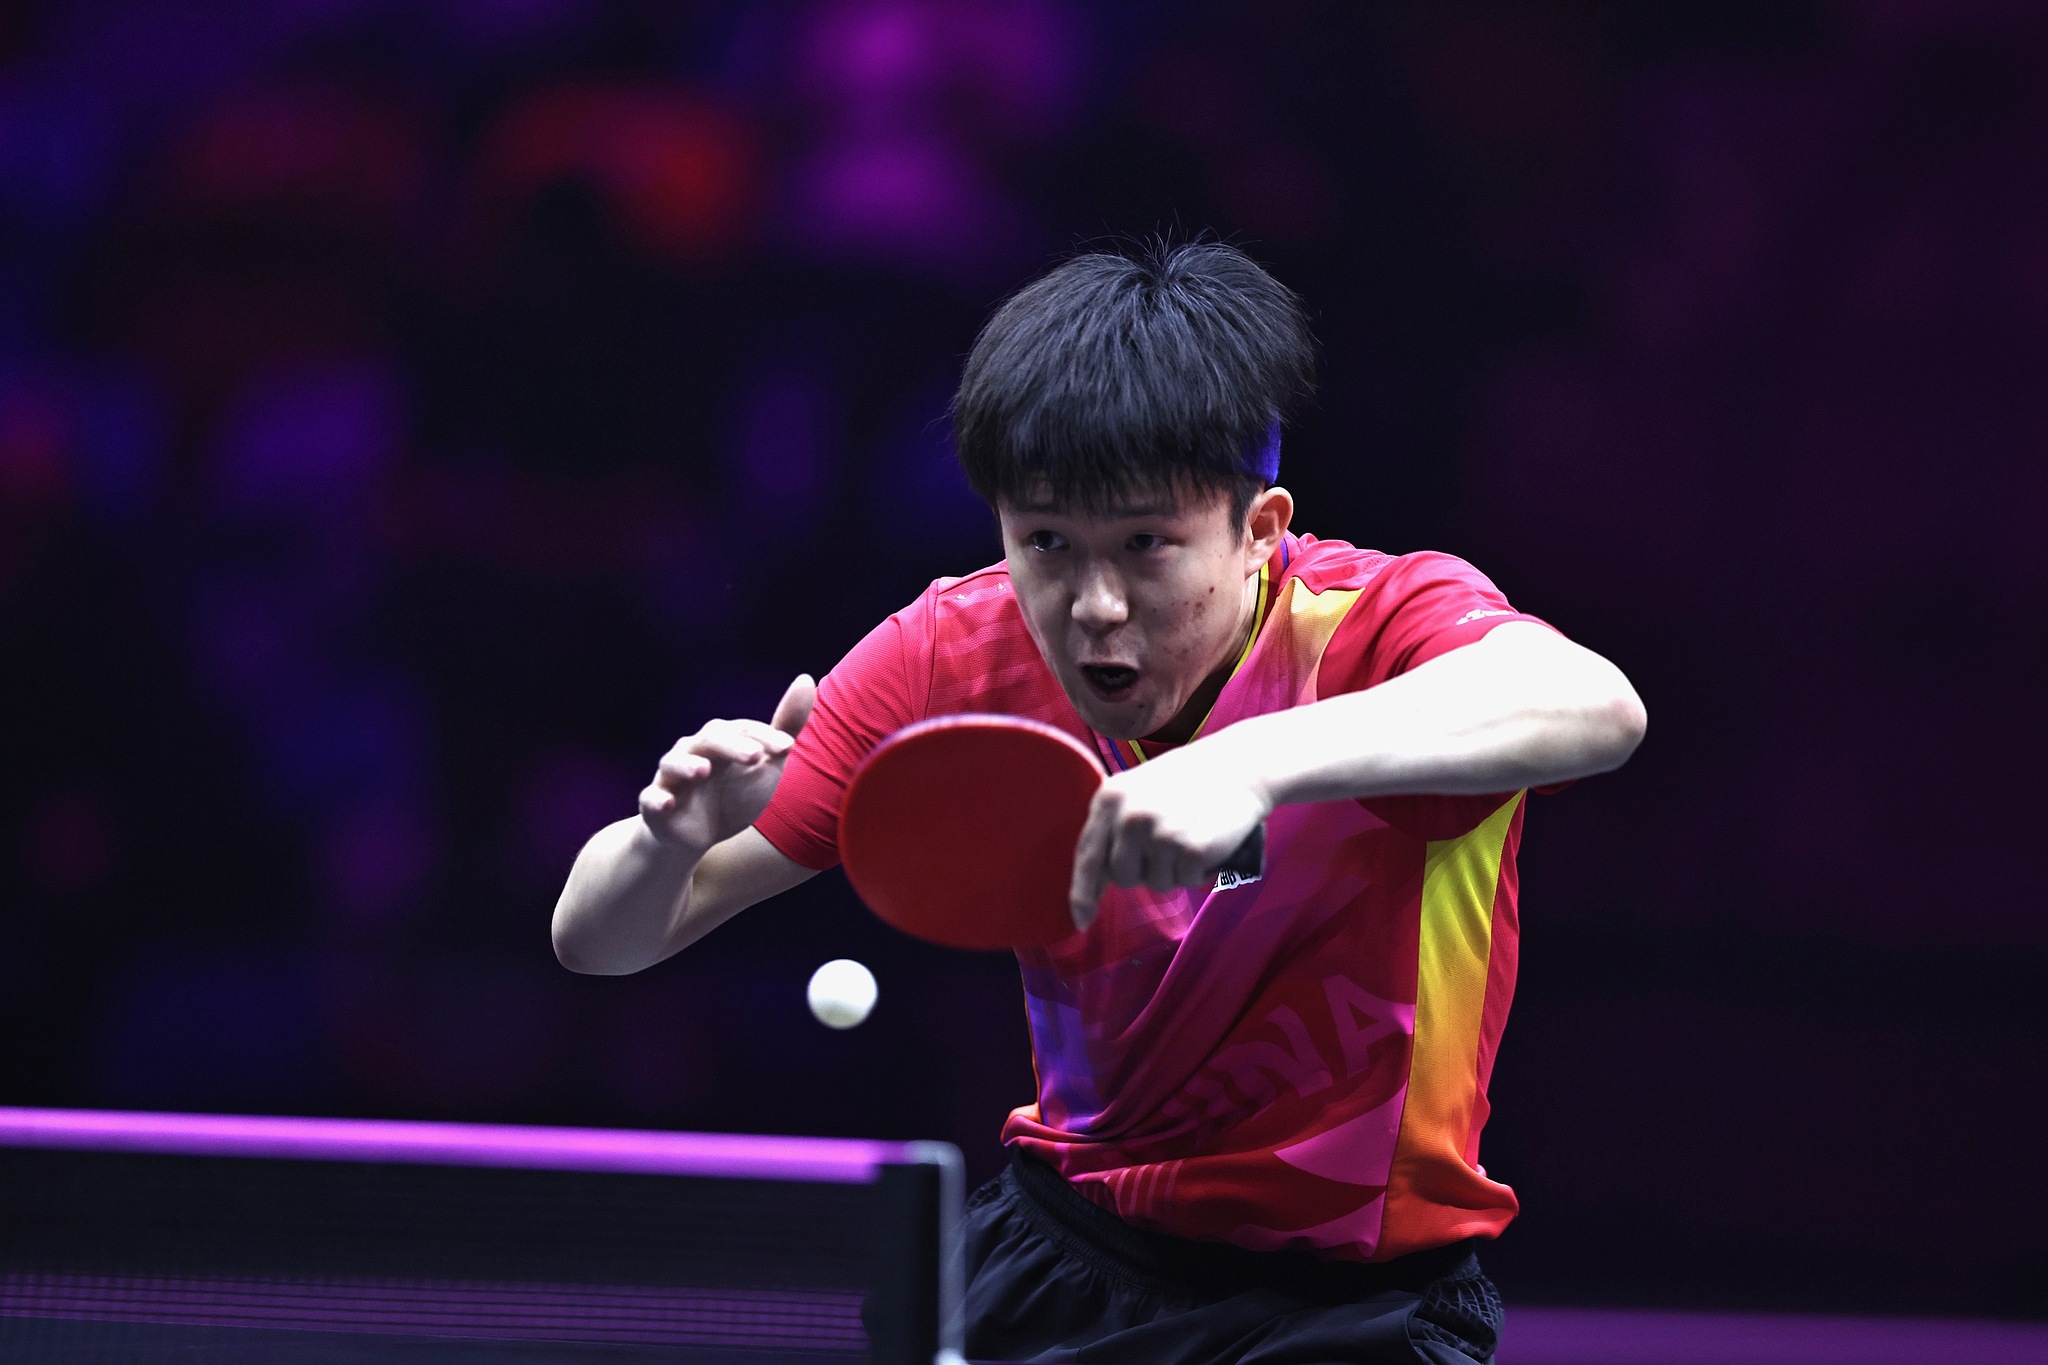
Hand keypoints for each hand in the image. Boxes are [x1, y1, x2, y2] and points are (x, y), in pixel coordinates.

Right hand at [638, 674, 815, 854]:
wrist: (698, 835)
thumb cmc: (732, 792)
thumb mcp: (765, 762)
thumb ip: (785, 726)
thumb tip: (806, 679)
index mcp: (720, 740)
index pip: (743, 731)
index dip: (765, 737)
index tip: (788, 748)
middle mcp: (693, 751)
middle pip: (710, 741)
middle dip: (732, 747)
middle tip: (755, 756)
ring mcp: (671, 777)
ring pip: (674, 763)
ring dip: (687, 765)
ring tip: (702, 770)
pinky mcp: (655, 804)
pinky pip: (651, 799)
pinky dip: (657, 800)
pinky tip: (667, 804)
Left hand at [1067, 737, 1270, 930]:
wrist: (1239, 767)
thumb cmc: (1186, 781)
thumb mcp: (1136, 791)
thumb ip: (1114, 826)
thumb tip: (1097, 877)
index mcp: (1109, 799)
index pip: (1087, 856)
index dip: (1082, 893)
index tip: (1081, 920)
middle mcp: (1130, 818)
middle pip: (1121, 877)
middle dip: (1141, 871)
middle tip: (1166, 844)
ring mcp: (1161, 835)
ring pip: (1156, 883)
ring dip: (1174, 870)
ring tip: (1188, 835)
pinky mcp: (1192, 849)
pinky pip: (1186, 882)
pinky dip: (1198, 871)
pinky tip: (1206, 843)